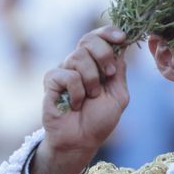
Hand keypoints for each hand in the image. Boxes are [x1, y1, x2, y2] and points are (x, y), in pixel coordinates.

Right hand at [36, 25, 132, 173]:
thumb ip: (120, 71)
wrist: (81, 141)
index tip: (122, 37)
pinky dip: (77, 92)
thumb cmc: (99, 121)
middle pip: (89, 39)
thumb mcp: (118, 95)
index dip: (109, 32)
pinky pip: (68, 75)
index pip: (100, 37)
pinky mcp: (51, 80)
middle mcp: (79, 63)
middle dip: (103, 54)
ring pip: (79, 56)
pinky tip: (75, 104)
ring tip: (91, 97)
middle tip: (108, 74)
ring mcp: (64, 70)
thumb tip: (122, 47)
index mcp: (96, 64)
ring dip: (92, 80)